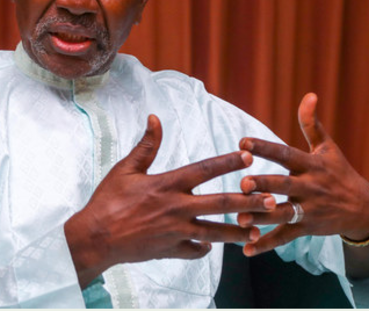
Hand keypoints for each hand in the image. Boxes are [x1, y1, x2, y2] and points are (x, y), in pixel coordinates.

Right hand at [65, 114, 275, 287]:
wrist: (96, 238)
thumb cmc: (108, 200)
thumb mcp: (125, 169)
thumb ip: (146, 146)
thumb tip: (155, 118)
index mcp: (167, 184)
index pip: (204, 170)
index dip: (228, 162)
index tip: (248, 156)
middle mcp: (177, 208)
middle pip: (220, 203)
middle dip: (248, 201)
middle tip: (271, 200)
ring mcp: (176, 232)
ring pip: (216, 232)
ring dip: (239, 230)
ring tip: (258, 229)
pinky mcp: (171, 250)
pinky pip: (196, 250)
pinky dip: (205, 247)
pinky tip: (212, 245)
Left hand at [237, 93, 368, 256]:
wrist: (362, 207)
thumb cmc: (338, 172)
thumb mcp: (327, 147)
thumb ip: (312, 124)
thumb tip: (309, 95)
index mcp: (310, 165)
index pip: (285, 153)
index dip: (265, 147)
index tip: (243, 141)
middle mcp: (308, 187)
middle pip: (283, 186)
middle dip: (263, 185)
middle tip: (242, 183)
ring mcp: (308, 210)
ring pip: (282, 214)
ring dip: (261, 217)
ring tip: (239, 218)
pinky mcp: (306, 228)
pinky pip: (284, 238)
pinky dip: (265, 244)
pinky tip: (245, 248)